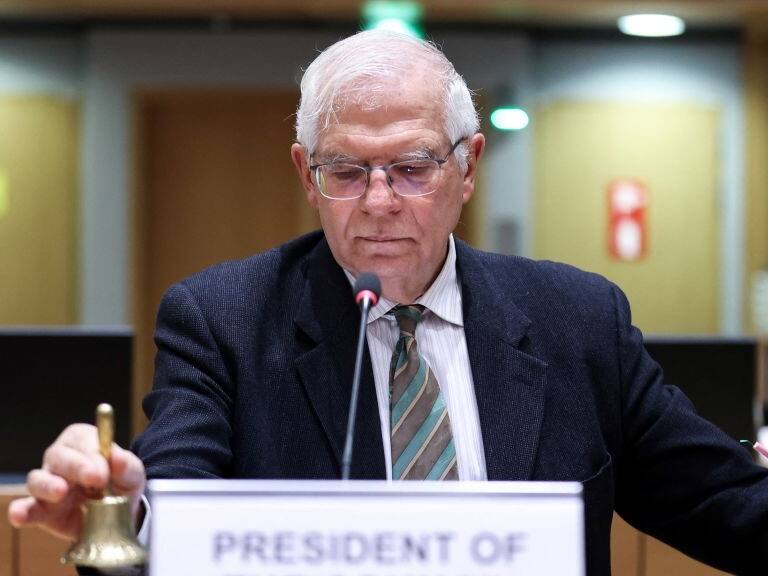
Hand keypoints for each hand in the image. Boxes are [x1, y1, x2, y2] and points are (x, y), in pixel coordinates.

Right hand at [6, 423, 145, 540]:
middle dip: (76, 466)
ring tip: (61, 492)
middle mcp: (61, 458)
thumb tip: (117, 458)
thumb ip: (126, 464)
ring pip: (38, 479)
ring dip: (48, 485)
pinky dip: (22, 511)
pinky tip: (20, 515)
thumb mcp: (132, 472)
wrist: (119, 514)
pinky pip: (28, 508)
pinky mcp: (42, 510)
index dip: (92, 452)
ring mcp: (48, 484)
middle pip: (59, 456)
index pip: (82, 439)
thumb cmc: (121, 482)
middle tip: (95, 478)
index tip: (104, 470)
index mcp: (83, 441)